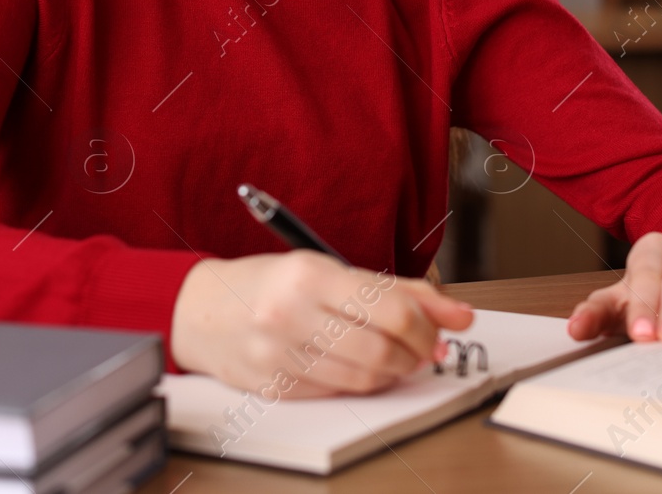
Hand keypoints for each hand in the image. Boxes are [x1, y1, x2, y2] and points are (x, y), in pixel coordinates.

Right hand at [169, 252, 474, 396]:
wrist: (203, 310)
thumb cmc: (273, 284)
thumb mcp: (331, 269)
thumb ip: (398, 289)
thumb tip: (459, 314)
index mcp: (310, 275)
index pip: (391, 310)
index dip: (427, 327)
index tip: (440, 332)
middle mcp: (291, 314)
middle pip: (382, 350)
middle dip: (415, 355)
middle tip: (422, 350)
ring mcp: (279, 355)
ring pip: (363, 378)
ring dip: (392, 372)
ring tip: (393, 357)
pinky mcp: (275, 387)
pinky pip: (338, 393)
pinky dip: (359, 382)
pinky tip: (356, 365)